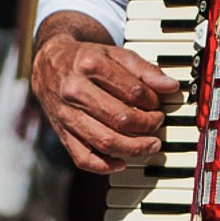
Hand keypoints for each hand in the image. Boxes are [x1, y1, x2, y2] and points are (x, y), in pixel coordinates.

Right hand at [31, 20, 180, 172]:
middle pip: (121, 118)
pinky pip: (83, 158)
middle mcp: (75, 91)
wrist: (48, 65)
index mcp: (90, 65)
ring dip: (134, 148)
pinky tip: (122, 162)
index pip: (133, 91)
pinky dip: (105, 166)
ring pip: (105, 141)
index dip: (153, 101)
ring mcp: (67, 115)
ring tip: (151, 145)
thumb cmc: (85, 60)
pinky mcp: (62, 134)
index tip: (158, 103)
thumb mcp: (115, 54)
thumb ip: (144, 70)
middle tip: (157, 123)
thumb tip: (170, 87)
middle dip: (147, 125)